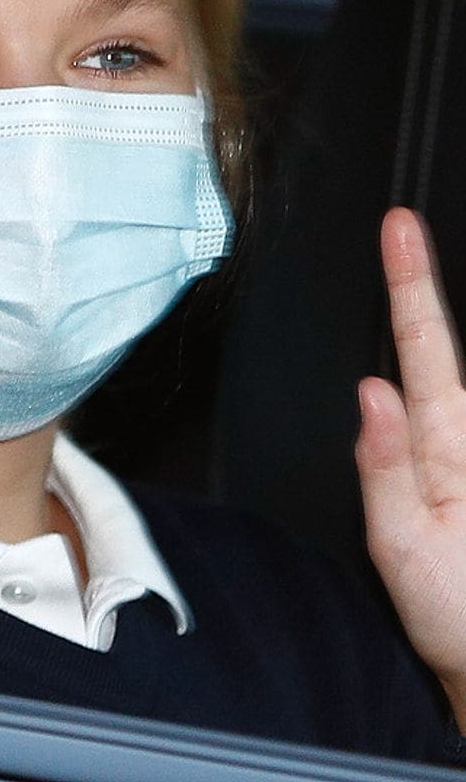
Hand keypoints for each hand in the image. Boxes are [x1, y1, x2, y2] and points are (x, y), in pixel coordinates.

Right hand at [356, 207, 465, 729]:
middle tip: (402, 226)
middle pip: (440, 346)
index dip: (410, 284)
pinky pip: (448, 403)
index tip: (400, 229)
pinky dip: (433, 362)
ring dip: (429, 316)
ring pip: (452, 373)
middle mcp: (464, 437)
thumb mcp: (403, 545)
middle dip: (418, 283)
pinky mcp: (461, 462)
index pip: (424, 347)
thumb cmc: (453, 606)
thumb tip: (373, 389)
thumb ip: (386, 464)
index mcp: (446, 447)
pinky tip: (420, 353)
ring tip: (411, 256)